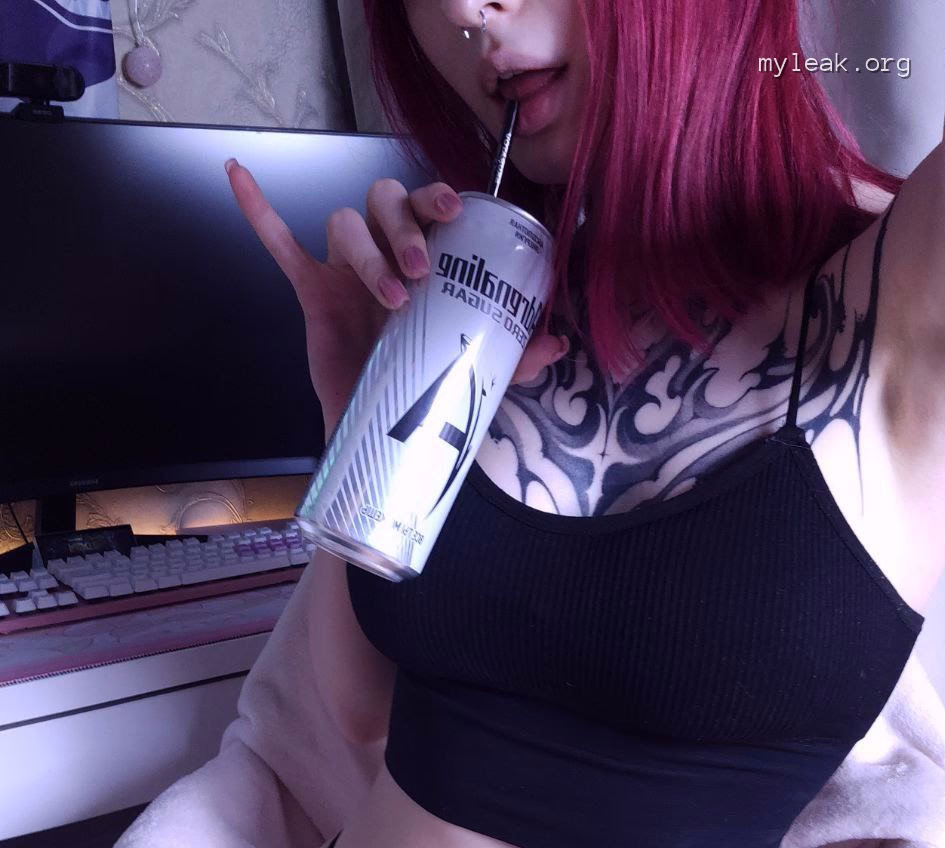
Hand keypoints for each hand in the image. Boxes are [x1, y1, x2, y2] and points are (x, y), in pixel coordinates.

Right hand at [224, 162, 568, 429]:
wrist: (380, 428)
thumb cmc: (425, 383)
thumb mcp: (474, 366)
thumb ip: (512, 351)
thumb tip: (557, 343)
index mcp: (427, 259)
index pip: (430, 206)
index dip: (439, 198)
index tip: (456, 212)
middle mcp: (386, 251)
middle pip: (386, 200)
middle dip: (405, 227)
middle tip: (423, 268)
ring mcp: (345, 268)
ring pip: (344, 224)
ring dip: (368, 254)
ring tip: (392, 298)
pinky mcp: (312, 289)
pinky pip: (280, 242)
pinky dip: (259, 210)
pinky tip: (239, 174)